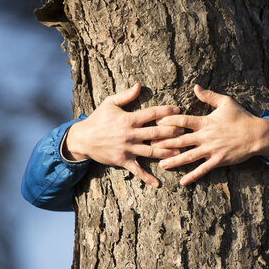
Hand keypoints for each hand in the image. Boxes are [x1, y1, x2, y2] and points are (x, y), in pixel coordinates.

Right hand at [63, 83, 182, 186]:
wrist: (82, 139)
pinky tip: (157, 183)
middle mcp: (130, 134)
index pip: (151, 113)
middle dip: (172, 132)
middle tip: (185, 132)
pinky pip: (137, 170)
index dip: (166, 111)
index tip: (178, 110)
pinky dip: (146, 177)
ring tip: (180, 153)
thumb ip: (126, 95)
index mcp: (128, 119)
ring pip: (151, 151)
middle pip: (155, 133)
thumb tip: (139, 85)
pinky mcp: (123, 161)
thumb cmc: (98, 119)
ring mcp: (127, 148)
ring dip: (166, 152)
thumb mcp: (110, 103)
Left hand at [153, 85, 268, 184]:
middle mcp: (206, 137)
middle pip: (181, 140)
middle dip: (164, 143)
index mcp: (206, 122)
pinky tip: (182, 182)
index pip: (183, 121)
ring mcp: (211, 150)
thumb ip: (209, 96)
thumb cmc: (241, 117)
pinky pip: (203, 170)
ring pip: (188, 156)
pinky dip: (192, 176)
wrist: (257, 135)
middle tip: (150, 145)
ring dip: (174, 160)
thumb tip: (195, 87)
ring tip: (161, 164)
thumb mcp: (226, 102)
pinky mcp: (218, 160)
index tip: (156, 123)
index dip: (168, 121)